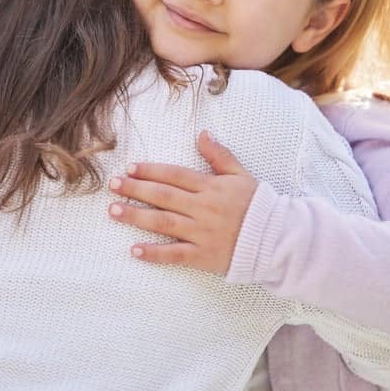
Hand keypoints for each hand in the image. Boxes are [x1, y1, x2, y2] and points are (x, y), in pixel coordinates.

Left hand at [107, 130, 256, 274]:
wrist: (278, 239)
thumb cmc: (258, 205)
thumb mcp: (241, 175)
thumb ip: (220, 155)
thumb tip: (202, 134)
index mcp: (211, 187)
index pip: (175, 175)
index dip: (151, 170)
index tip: (130, 168)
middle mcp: (203, 209)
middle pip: (163, 196)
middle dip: (135, 189)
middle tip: (112, 185)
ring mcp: (202, 233)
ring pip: (163, 223)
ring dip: (136, 216)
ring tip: (114, 211)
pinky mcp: (203, 256)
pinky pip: (175, 255)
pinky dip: (154, 253)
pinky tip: (134, 250)